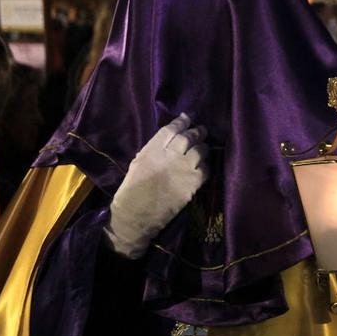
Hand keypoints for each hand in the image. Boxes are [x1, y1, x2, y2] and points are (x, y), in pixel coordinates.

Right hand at [105, 114, 208, 258]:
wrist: (137, 216)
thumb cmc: (131, 192)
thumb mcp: (137, 163)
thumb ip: (152, 150)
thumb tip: (167, 141)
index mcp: (152, 149)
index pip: (171, 129)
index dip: (181, 122)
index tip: (187, 119)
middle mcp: (170, 155)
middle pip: (188, 137)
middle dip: (196, 132)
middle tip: (201, 130)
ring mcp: (183, 168)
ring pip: (200, 150)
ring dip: (203, 147)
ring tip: (204, 146)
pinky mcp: (192, 183)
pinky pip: (205, 169)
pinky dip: (205, 166)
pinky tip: (203, 167)